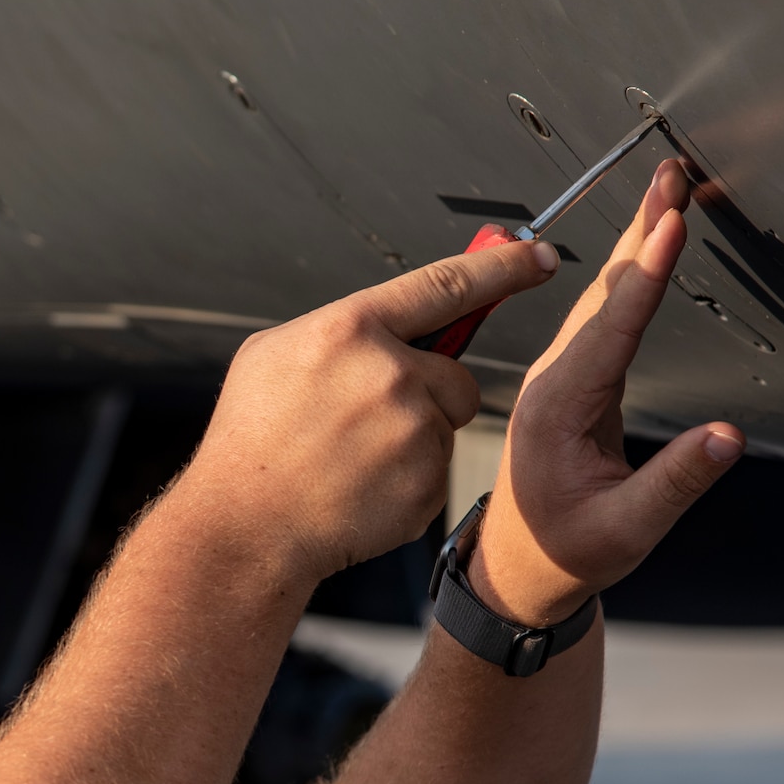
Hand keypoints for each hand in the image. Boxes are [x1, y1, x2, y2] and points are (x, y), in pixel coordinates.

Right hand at [183, 236, 561, 581]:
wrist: (243, 526)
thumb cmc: (249, 441)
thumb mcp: (272, 356)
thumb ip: (339, 329)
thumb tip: (392, 320)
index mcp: (351, 329)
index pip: (448, 283)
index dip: (503, 266)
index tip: (540, 257)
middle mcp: (390, 373)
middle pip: (457, 374)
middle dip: (431, 394)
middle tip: (372, 424)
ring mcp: (412, 431)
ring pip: (446, 426)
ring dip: (415, 440)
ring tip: (352, 461)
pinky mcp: (425, 482)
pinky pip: (436, 472)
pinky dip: (406, 482)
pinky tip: (358, 491)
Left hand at [473, 160, 744, 625]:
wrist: (517, 569)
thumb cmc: (564, 553)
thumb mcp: (626, 531)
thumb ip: (676, 483)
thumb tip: (728, 437)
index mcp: (558, 410)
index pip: (612, 330)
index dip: (646, 275)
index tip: (669, 224)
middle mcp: (552, 383)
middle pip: (605, 294)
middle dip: (640, 230)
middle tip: (671, 174)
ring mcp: (560, 378)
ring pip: (604, 298)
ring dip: (637, 240)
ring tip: (668, 190)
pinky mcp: (573, 381)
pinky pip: (605, 315)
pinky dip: (631, 273)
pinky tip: (650, 243)